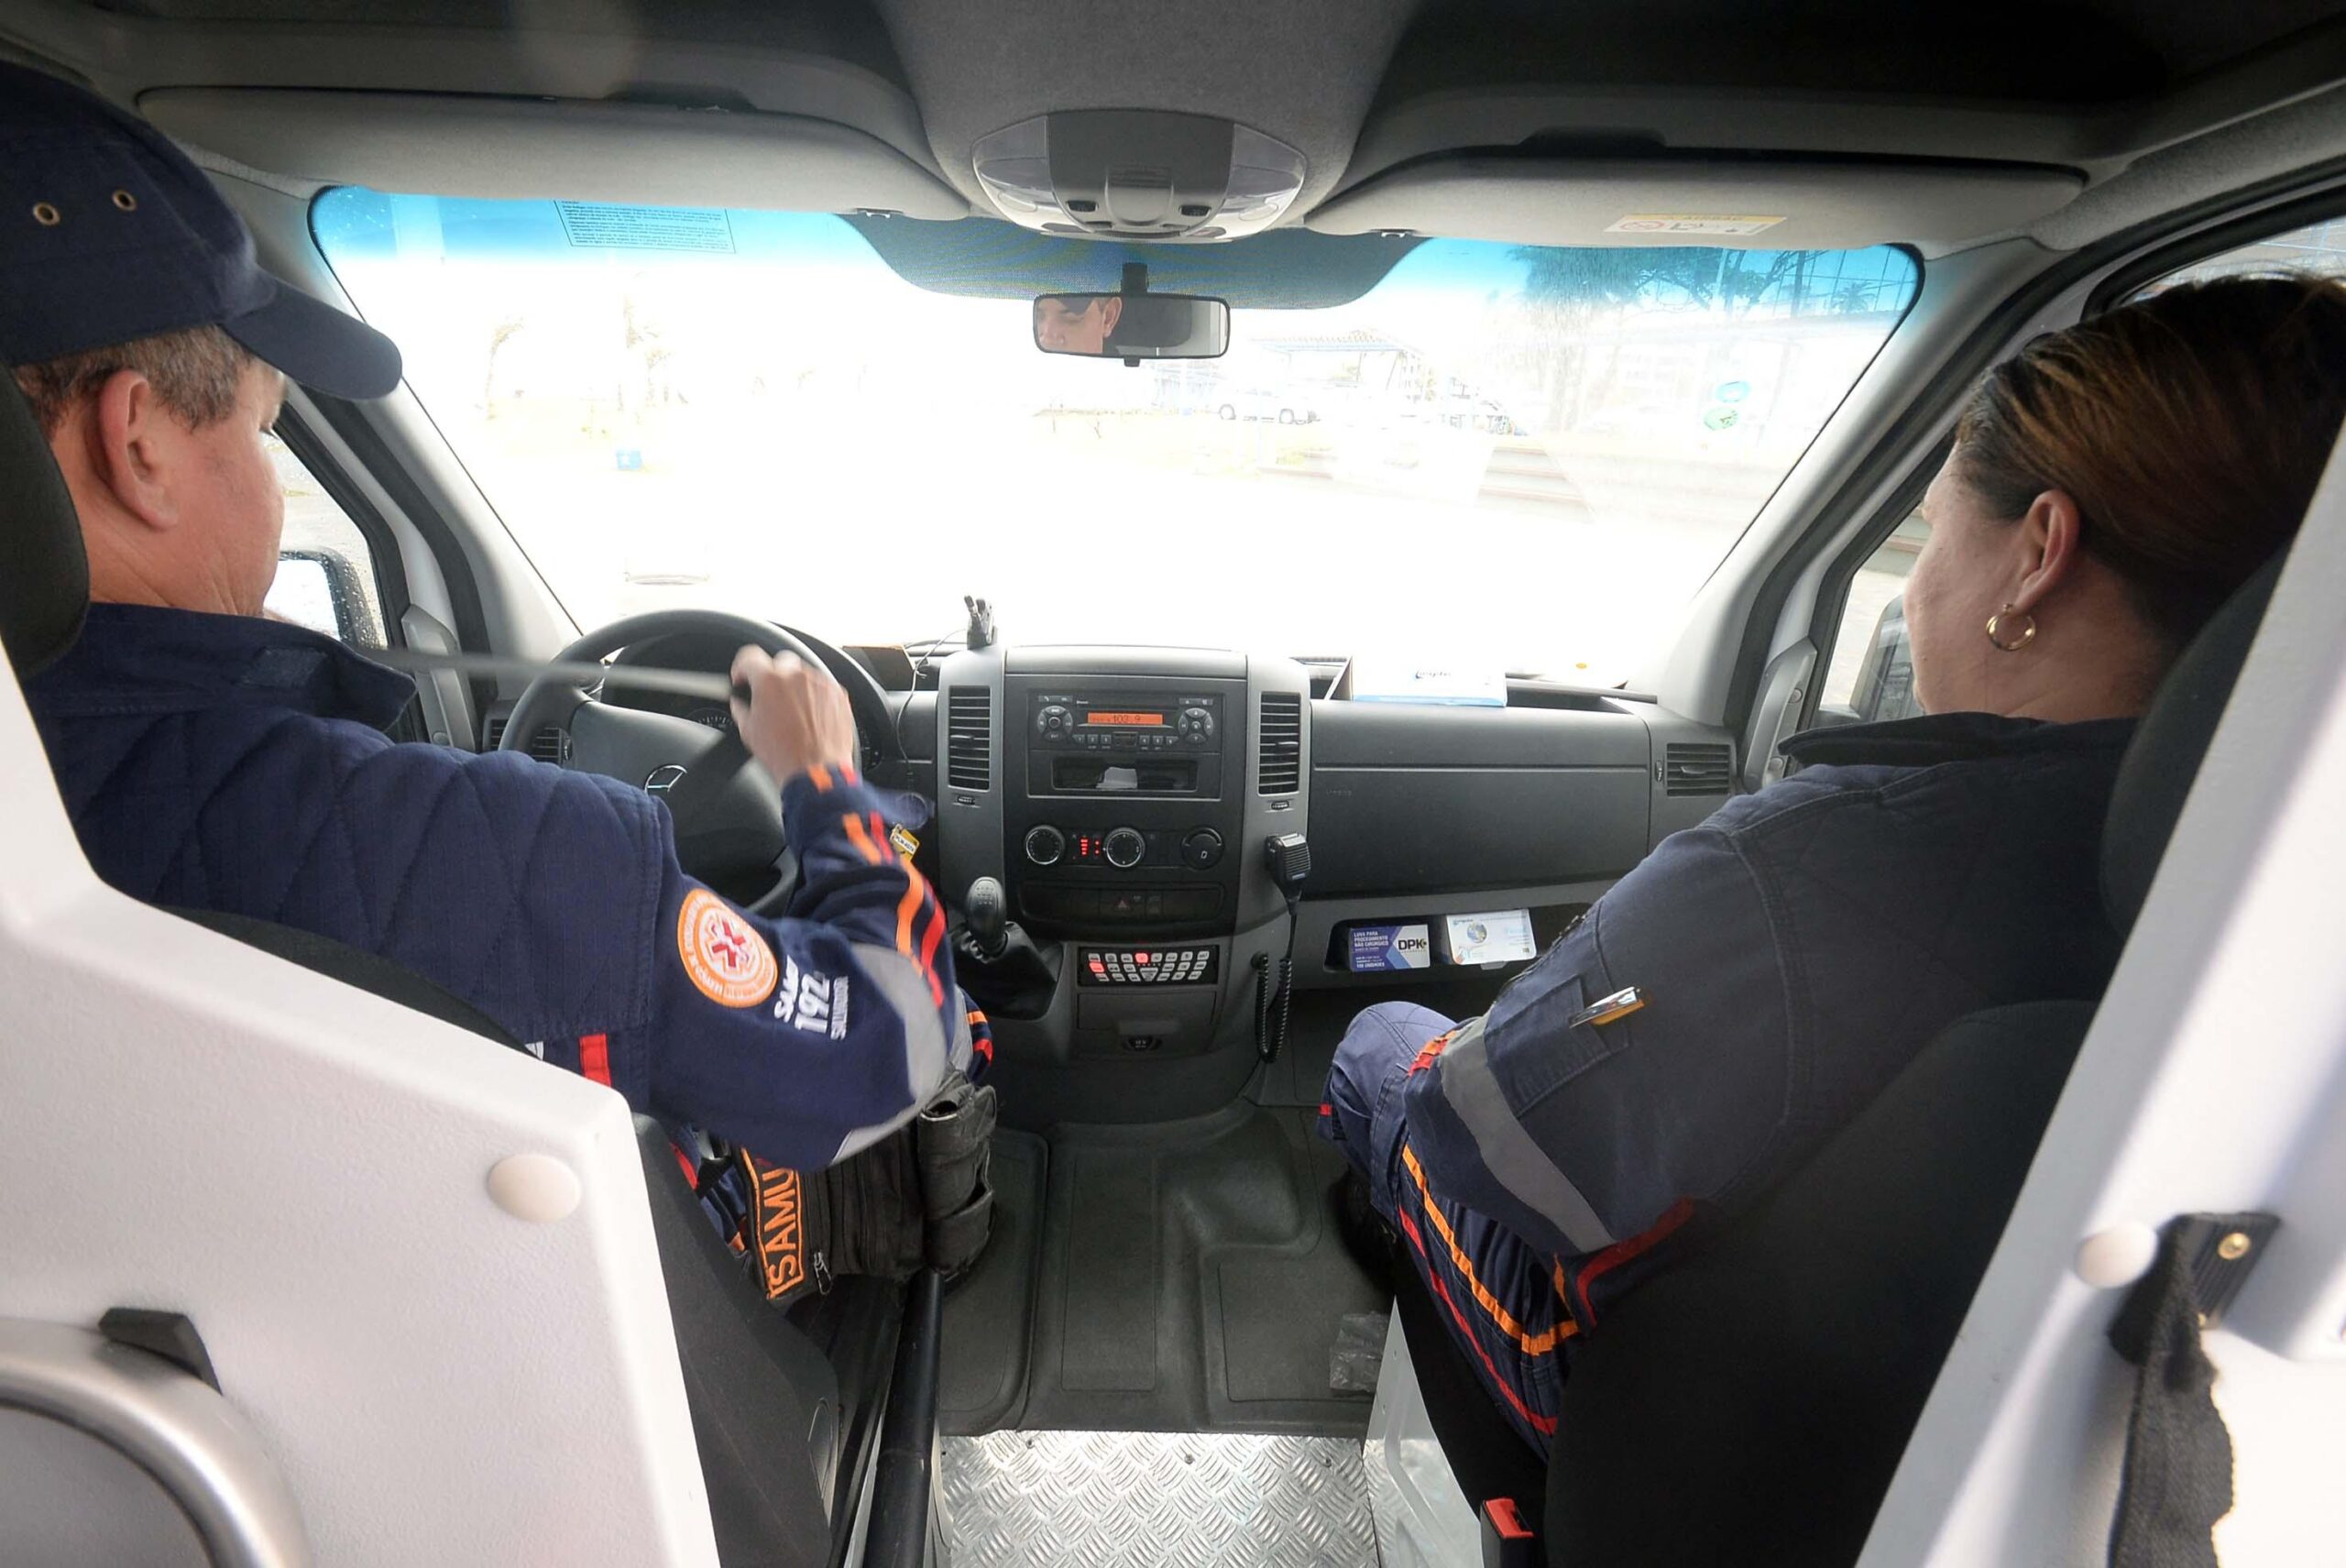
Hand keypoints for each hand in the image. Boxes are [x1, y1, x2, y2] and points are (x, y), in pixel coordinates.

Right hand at [729, 647, 856, 785]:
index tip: (742, 678)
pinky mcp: (839, 694)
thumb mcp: (748, 730)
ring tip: (792, 712)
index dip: (741, 667)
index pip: (749, 657)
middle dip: (772, 676)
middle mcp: (797, 676)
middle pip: (780, 662)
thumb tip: (740, 703)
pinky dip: (815, 697)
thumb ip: (741, 708)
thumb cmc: (783, 754)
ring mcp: (821, 683)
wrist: (816, 771)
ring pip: (804, 674)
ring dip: (795, 687)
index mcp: (769, 680)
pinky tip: (809, 716)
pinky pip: (823, 687)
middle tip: (769, 695)